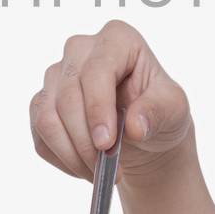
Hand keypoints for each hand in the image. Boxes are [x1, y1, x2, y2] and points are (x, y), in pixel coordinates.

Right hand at [30, 19, 193, 182]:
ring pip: (47, 116)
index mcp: (117, 39)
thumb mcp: (174, 109)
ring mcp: (57, 75)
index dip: (98, 107)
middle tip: (106, 169)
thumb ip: (158, 112)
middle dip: (85, 140)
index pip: (97, 69)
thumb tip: (135, 126)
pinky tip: (84, 168)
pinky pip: (40, 134)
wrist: (143, 133)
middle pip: (68, 95)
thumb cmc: (160, 111)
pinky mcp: (42, 103)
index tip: (106, 143)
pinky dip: (61, 158)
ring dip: (71, 153)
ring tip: (97, 174)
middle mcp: (80, 49)